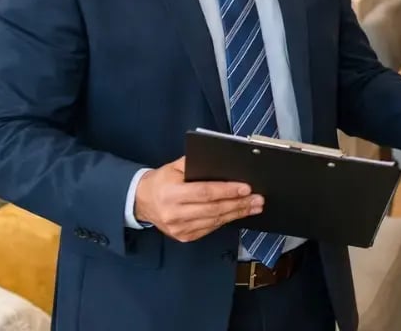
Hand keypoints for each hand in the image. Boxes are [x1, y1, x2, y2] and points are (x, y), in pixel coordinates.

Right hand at [133, 157, 262, 241]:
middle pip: (213, 209)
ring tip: (254, 206)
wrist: (142, 202)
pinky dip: (226, 221)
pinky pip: (210, 229)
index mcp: (171, 194)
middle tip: (258, 199)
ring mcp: (179, 229)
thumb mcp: (174, 167)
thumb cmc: (162, 181)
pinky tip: (238, 214)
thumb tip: (223, 162)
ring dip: (237, 213)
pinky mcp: (184, 237)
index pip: (205, 193)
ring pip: (214, 221)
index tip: (246, 188)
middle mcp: (174, 214)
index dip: (227, 191)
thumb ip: (195, 163)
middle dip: (239, 204)